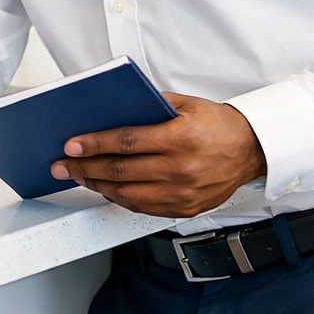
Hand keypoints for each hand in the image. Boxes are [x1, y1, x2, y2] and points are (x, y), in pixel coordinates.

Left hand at [51, 93, 266, 218]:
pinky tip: (105, 188)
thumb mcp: (186, 104)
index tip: (71, 145)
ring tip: (78, 176)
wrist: (251, 150)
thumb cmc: (218, 124)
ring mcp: (182, 193)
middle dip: (84, 167)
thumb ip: (149, 106)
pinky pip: (142, 208)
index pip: (126, 142)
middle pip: (121, 170)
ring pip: (127, 194)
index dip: (94, 144)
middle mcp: (181, 169)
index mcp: (180, 138)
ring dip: (97, 185)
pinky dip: (119, 198)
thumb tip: (110, 110)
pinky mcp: (184, 209)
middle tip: (62, 165)